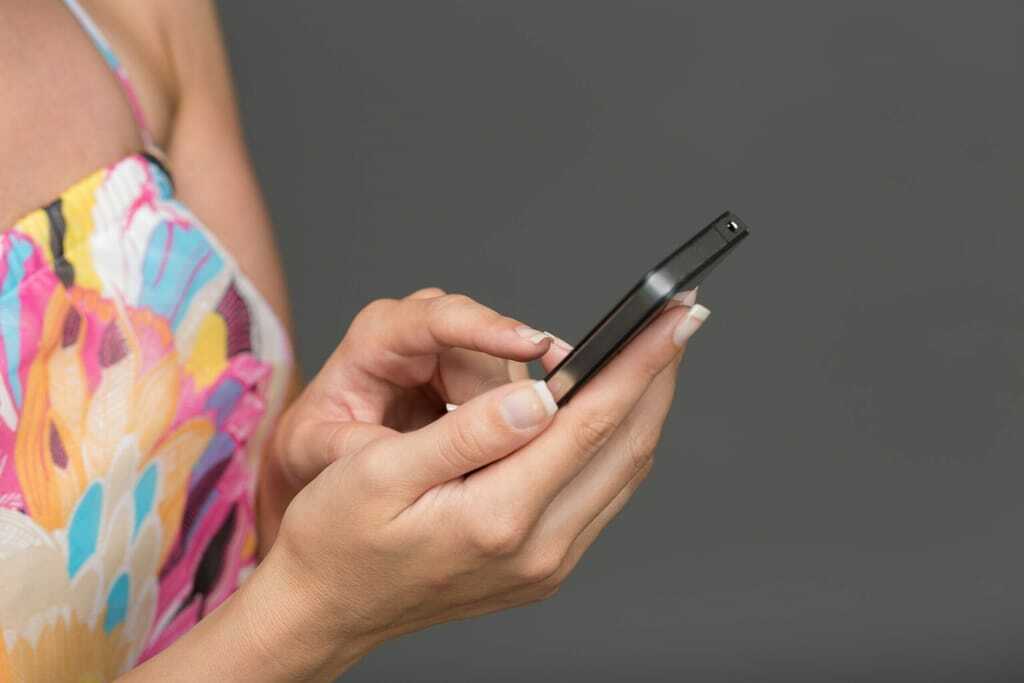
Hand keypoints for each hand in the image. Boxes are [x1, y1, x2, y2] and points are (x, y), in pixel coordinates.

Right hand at [251, 287, 709, 679]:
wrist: (326, 609)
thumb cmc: (337, 537)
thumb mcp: (380, 472)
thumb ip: (468, 434)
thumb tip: (540, 395)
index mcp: (498, 518)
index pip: (590, 424)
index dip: (638, 364)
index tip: (672, 318)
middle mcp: (538, 548)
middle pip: (623, 447)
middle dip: (658, 377)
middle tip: (680, 320)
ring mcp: (546, 563)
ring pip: (620, 473)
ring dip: (643, 409)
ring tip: (654, 354)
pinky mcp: (543, 565)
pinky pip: (598, 494)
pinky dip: (614, 444)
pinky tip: (610, 410)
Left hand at [263, 288, 559, 505]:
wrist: (316, 462)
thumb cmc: (310, 449)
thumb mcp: (319, 451)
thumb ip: (369, 446)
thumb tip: (435, 448)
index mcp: (376, 338)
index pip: (438, 319)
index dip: (487, 328)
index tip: (531, 344)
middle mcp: (421, 332)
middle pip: (488, 349)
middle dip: (506, 399)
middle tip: (514, 449)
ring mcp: (453, 351)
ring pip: (510, 372)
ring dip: (514, 416)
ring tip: (489, 465)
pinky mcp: (474, 375)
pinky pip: (515, 390)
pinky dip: (526, 418)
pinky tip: (531, 446)